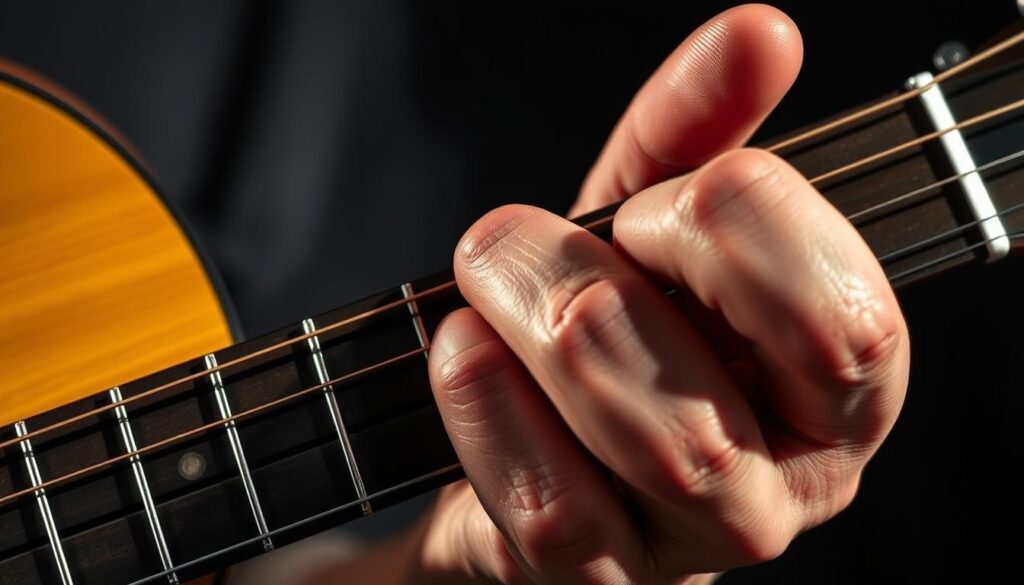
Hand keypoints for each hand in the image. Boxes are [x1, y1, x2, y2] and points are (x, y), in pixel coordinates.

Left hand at [418, 5, 908, 583]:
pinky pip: (556, 509)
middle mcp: (781, 484)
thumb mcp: (646, 219)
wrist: (525, 428)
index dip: (742, 235)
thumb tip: (758, 33)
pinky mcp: (593, 584)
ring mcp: (687, 549)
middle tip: (517, 233)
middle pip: (735, 396)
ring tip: (486, 271)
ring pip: (653, 453)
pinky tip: (463, 352)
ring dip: (545, 329)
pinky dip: (491, 408)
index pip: (846, 321)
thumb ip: (700, 131)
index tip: (659, 202)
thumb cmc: (611, 321)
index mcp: (833, 390)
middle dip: (604, 283)